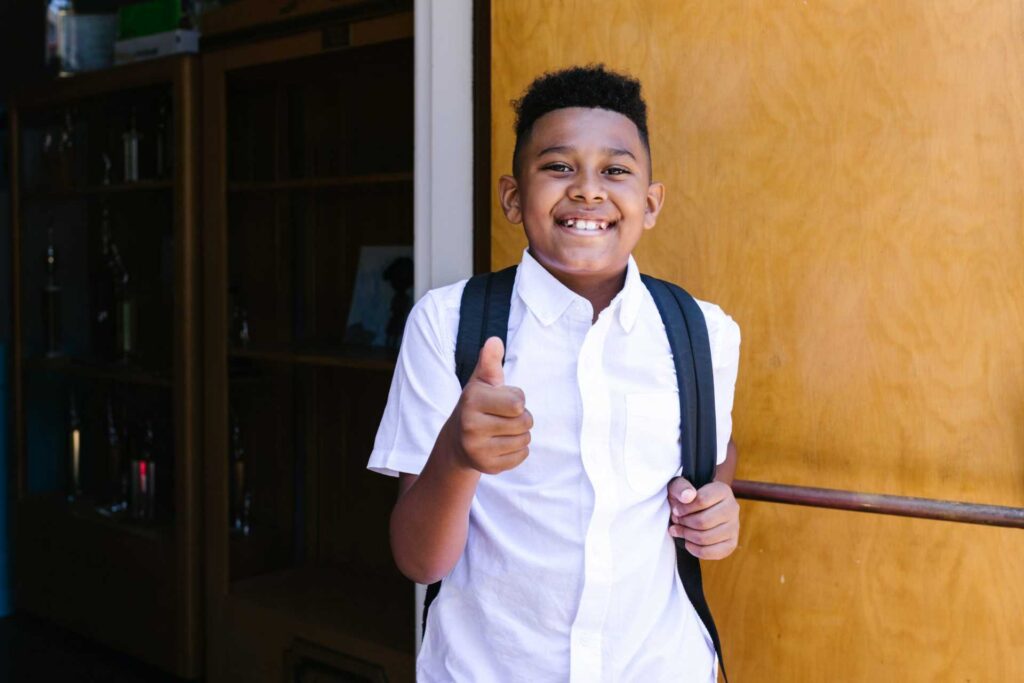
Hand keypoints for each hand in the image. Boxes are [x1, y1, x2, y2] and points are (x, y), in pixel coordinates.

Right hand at [446, 337, 532, 474]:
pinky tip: (501, 444)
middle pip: (525, 422)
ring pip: (525, 440)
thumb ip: (489, 361)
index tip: (503, 400)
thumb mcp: (481, 381)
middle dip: (522, 417)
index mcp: (472, 400)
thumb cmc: (478, 404)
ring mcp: (477, 449)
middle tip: (505, 417)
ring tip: (502, 430)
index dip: (518, 399)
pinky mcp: (487, 466)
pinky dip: (518, 450)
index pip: (519, 402)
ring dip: (520, 433)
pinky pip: (521, 456)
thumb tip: (494, 340)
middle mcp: (470, 425)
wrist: (458, 441)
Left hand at [667, 476, 739, 559]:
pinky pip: (711, 552)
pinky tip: (687, 542)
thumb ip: (681, 487)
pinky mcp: (731, 544)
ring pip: (706, 538)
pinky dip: (694, 550)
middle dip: (684, 524)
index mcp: (723, 490)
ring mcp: (734, 527)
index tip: (675, 511)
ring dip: (687, 536)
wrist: (696, 508)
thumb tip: (688, 497)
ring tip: (679, 530)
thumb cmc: (686, 497)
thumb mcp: (679, 486)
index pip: (702, 500)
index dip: (684, 509)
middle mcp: (732, 508)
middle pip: (703, 522)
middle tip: (676, 521)